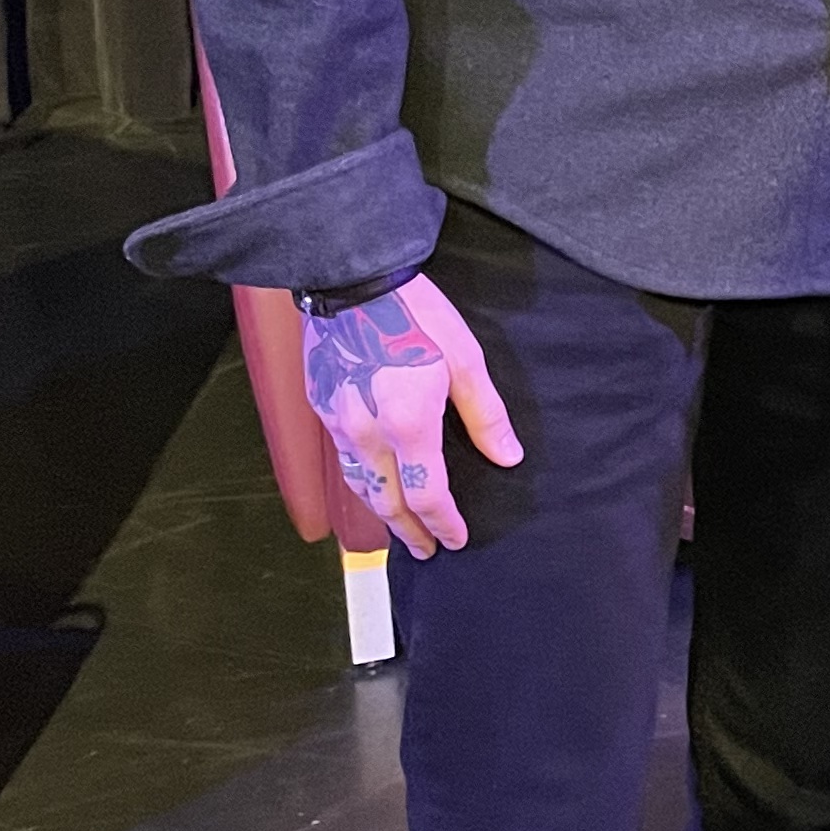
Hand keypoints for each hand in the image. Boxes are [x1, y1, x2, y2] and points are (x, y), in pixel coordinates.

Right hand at [301, 272, 523, 555]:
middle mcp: (367, 434)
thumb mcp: (464, 360)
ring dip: (382, 512)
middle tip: (426, 550)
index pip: (426, 496)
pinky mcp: (321, 406)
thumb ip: (485, 415)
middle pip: (387, 503)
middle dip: (409, 532)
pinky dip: (362, 481)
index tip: (455, 539)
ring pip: (360, 485)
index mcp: (407, 425)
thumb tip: (507, 457)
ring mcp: (339, 422)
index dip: (443, 523)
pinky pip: (344, 459)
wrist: (351, 280)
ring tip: (401, 526)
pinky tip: (372, 481)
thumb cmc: (414, 315)